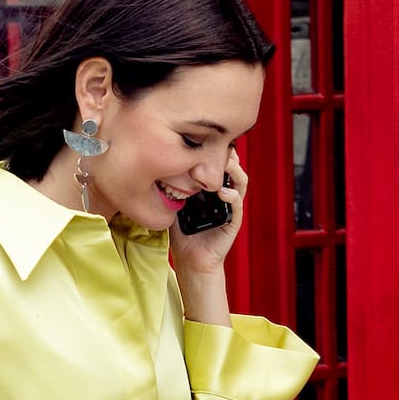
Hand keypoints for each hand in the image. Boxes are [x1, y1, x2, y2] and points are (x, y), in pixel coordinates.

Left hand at [169, 146, 246, 274]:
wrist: (190, 260)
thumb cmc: (183, 232)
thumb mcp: (175, 203)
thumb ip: (172, 186)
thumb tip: (157, 166)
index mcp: (214, 188)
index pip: (220, 163)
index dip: (217, 150)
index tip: (206, 139)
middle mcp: (226, 195)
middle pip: (234, 168)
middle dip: (228, 155)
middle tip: (216, 146)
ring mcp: (231, 208)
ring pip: (241, 183)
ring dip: (234, 171)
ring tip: (225, 165)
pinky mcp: (233, 222)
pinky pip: (237, 207)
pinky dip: (233, 197)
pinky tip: (223, 192)